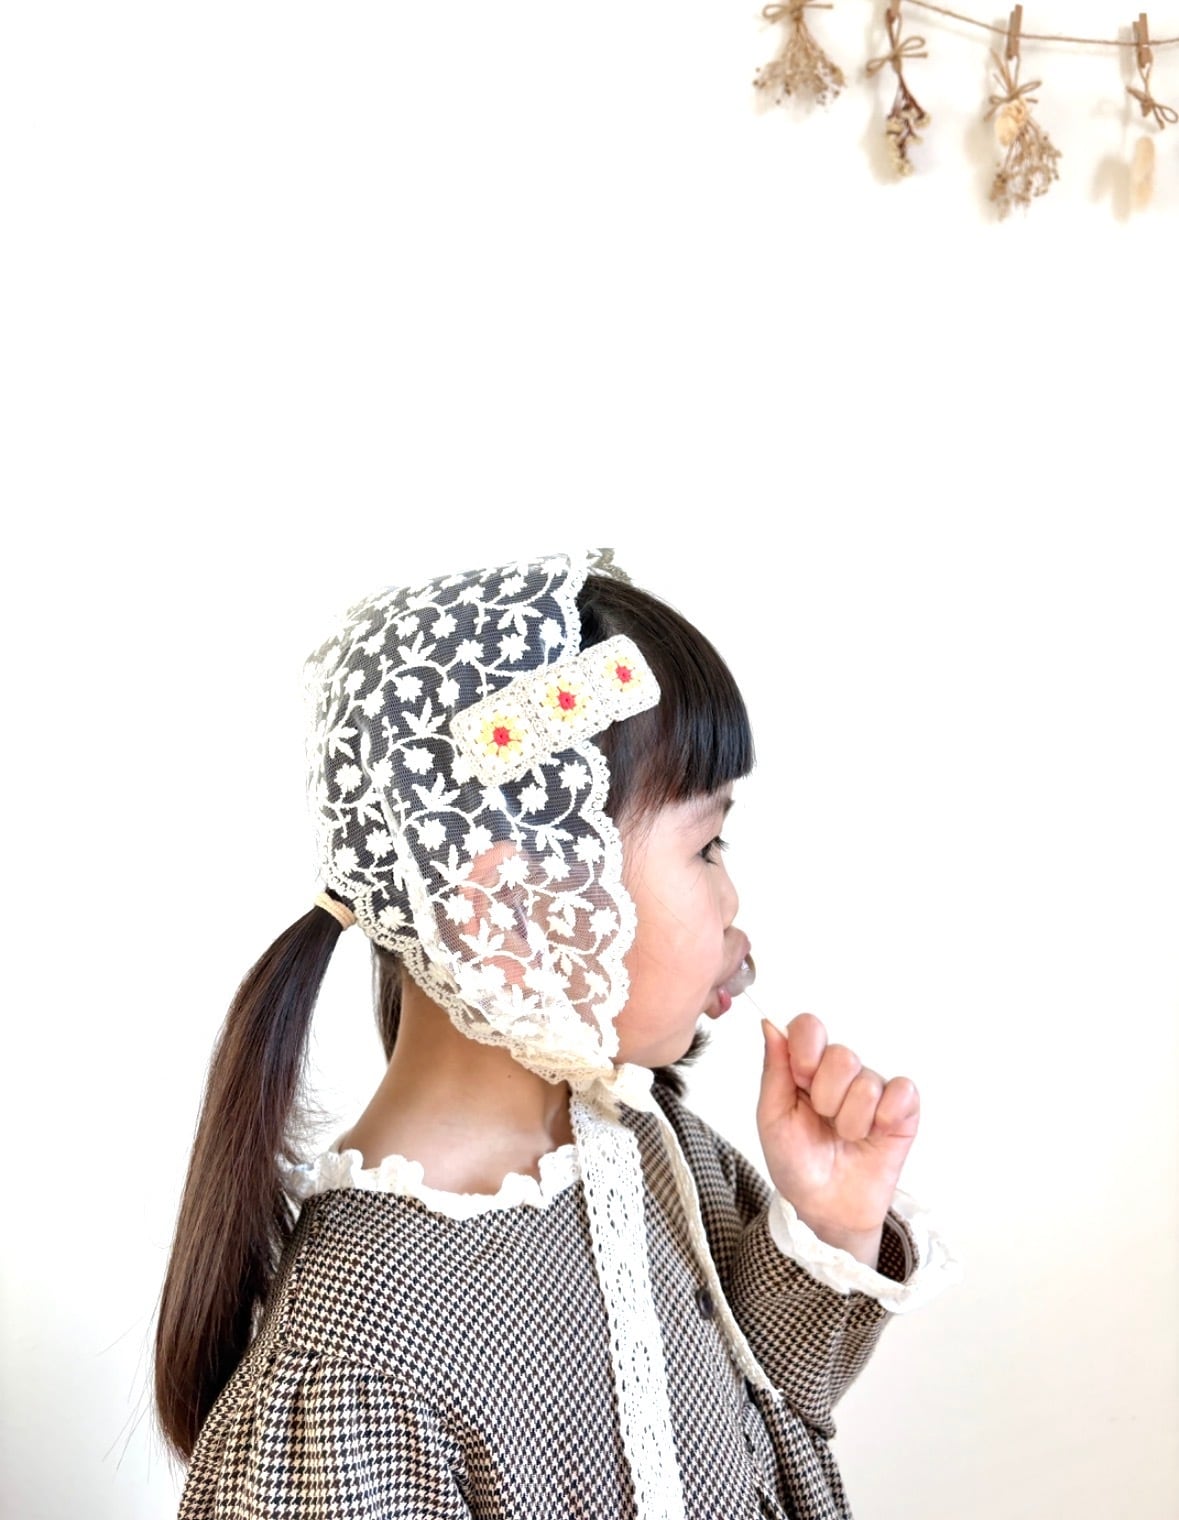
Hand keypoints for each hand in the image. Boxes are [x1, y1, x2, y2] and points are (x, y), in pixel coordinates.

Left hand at [758, 1014, 919, 1263]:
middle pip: (842, 1055)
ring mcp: (873, 1088)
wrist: (825, 1207)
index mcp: (806, 1066)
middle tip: (822, 1119)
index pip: (810, 1026)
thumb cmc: (795, 1161)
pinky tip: (875, 1134)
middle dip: (827, 1097)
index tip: (801, 1077)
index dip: (807, 1048)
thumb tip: (770, 1024)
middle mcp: (841, 1072)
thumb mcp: (772, 1117)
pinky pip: (903, 1092)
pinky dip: (887, 1116)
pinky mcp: (904, 1109)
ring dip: (851, 1121)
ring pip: (868, 1082)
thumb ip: (774, 1070)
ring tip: (844, 1137)